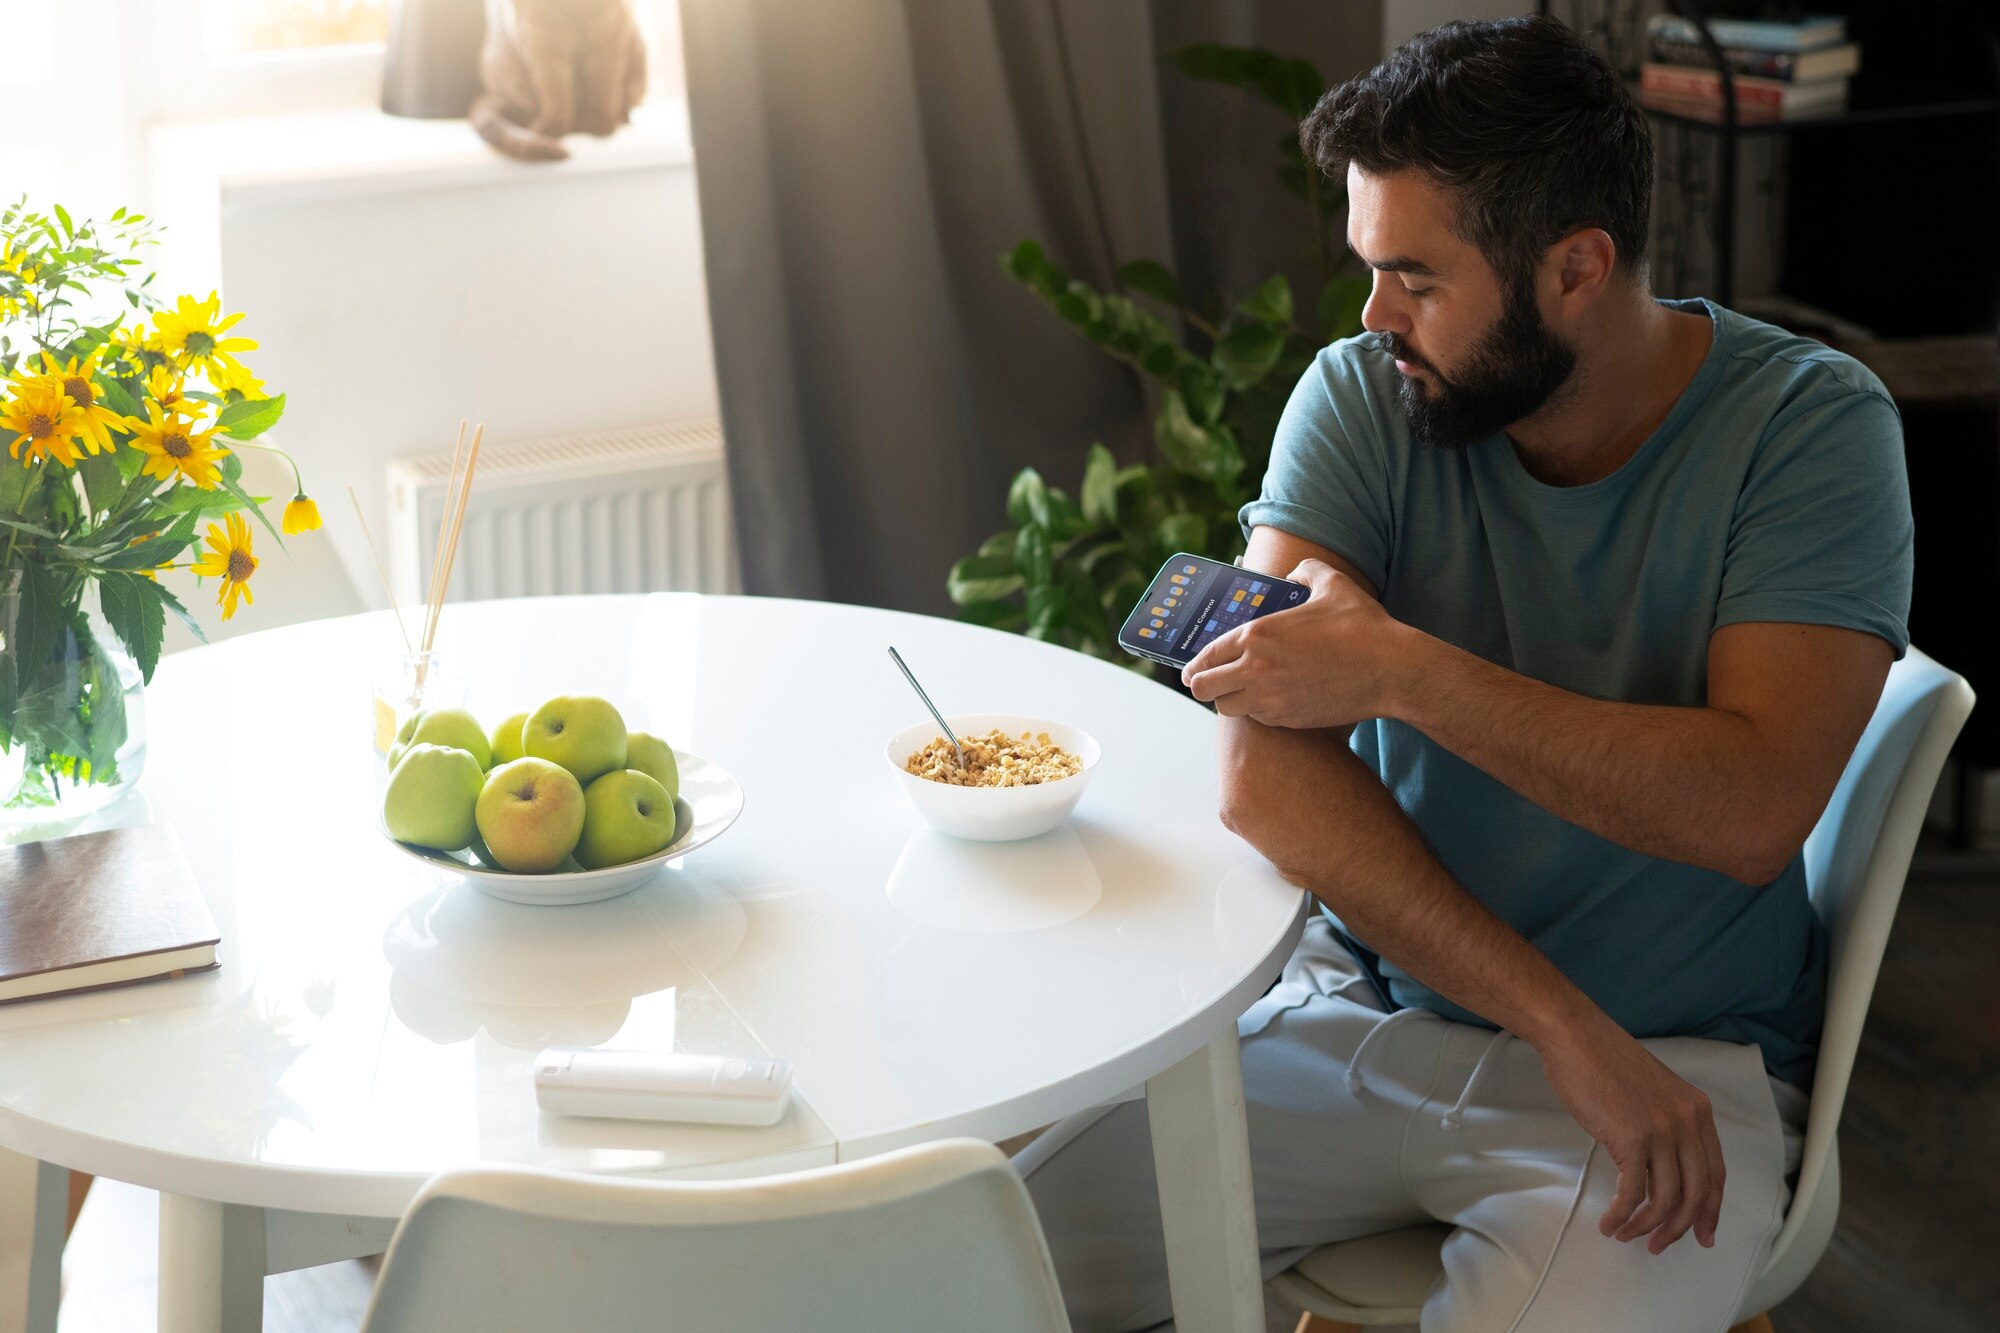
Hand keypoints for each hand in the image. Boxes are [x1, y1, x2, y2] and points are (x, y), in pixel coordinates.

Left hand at [1181, 559, 1411, 727]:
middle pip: (1204, 690)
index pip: (1206, 656)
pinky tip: (1271, 696)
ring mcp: (1272, 700)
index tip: (1191, 667)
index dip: (1194, 664)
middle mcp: (1256, 671)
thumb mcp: (1331, 583)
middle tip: (1210, 679)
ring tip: (1240, 688)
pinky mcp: (1290, 721)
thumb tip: (1291, 577)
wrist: (1391, 670)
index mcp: (1258, 636)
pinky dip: (1258, 710)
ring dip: (1230, 699)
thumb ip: (1304, 572)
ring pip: (1228, 709)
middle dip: (1202, 684)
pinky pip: (1258, 719)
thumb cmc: (1362, 626)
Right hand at [1538, 1017, 1727, 1253]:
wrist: (1575, 1035)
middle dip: (1678, 1228)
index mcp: (1697, 1110)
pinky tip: (1610, 1222)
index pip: (1715, 1173)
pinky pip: (1633, 1193)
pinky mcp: (1631, 1139)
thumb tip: (1659, 1166)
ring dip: (1647, 1226)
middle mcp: (1687, 1122)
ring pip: (1666, 1199)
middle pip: (1695, 1194)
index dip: (1710, 1210)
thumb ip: (1666, 1124)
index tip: (1701, 1234)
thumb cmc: (1602, 1059)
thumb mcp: (1653, 1091)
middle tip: (1658, 1245)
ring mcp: (1661, 1131)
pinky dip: (1622, 1215)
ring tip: (1627, 1234)